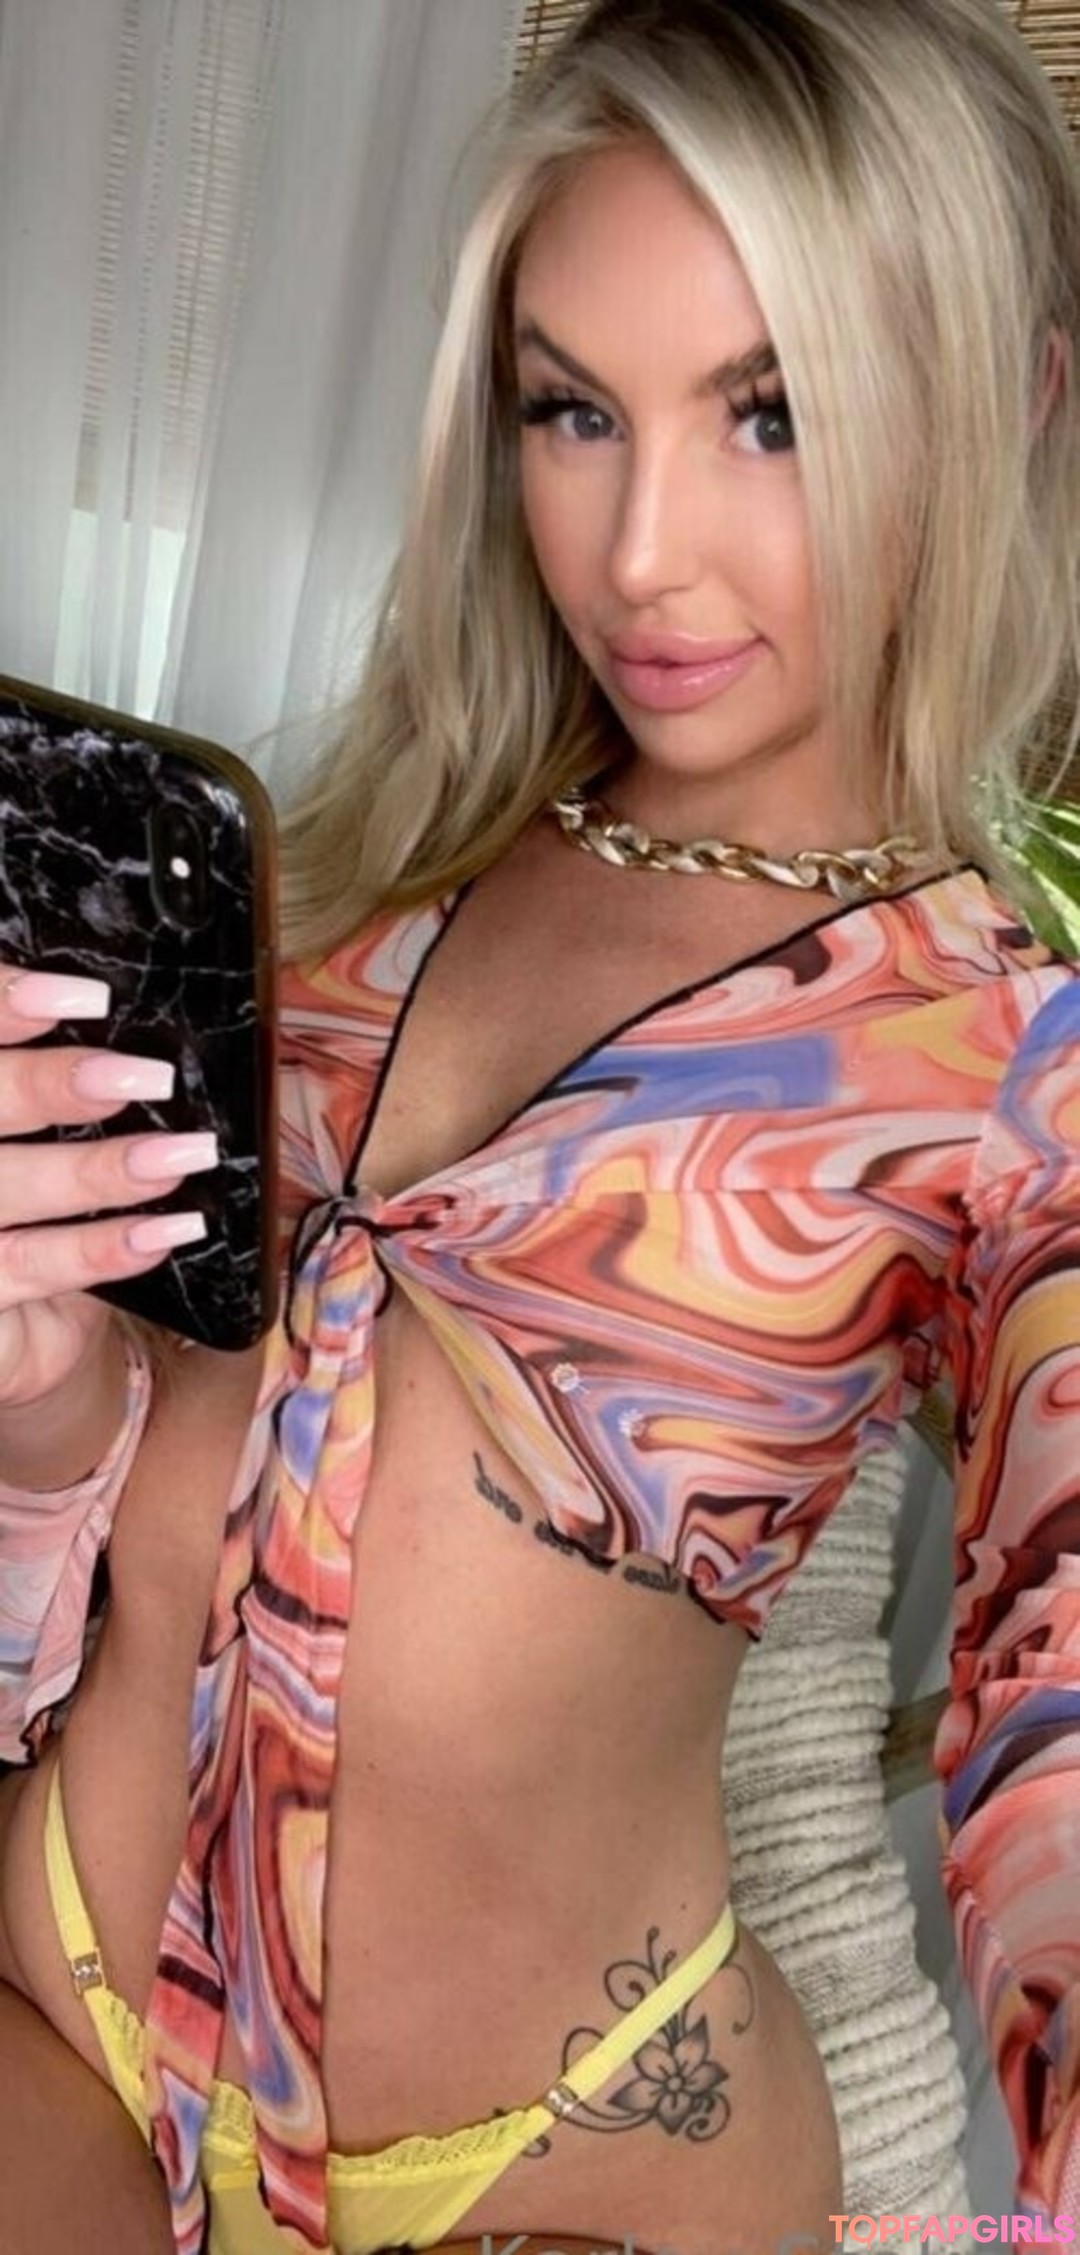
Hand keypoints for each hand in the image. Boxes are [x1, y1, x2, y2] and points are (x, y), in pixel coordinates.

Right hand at [0, 966, 215, 1414]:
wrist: (10, 1334)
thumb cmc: (32, 1215)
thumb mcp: (41, 1137)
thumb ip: (67, 1092)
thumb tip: (152, 1047)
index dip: (3, 1002)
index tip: (81, 995)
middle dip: (53, 1084)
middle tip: (147, 1077)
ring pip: (4, 1185)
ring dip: (95, 1171)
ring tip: (179, 1157)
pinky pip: (28, 1266)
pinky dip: (98, 1248)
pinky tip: (163, 1231)